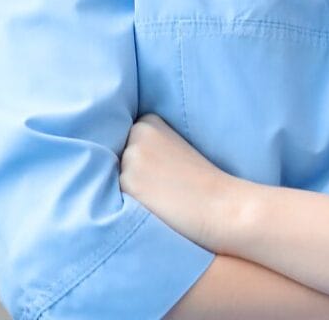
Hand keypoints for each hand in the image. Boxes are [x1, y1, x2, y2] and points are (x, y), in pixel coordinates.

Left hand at [119, 114, 240, 250]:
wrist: (219, 205)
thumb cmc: (198, 182)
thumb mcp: (172, 149)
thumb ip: (146, 146)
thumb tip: (109, 161)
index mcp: (149, 121)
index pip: (122, 144)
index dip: (139, 164)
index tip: (161, 172)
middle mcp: (137, 133)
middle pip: (114, 161)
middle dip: (129, 176)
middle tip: (162, 187)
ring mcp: (131, 156)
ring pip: (113, 181)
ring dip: (128, 192)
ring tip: (160, 198)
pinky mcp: (127, 182)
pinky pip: (113, 199)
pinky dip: (128, 207)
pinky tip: (153, 208)